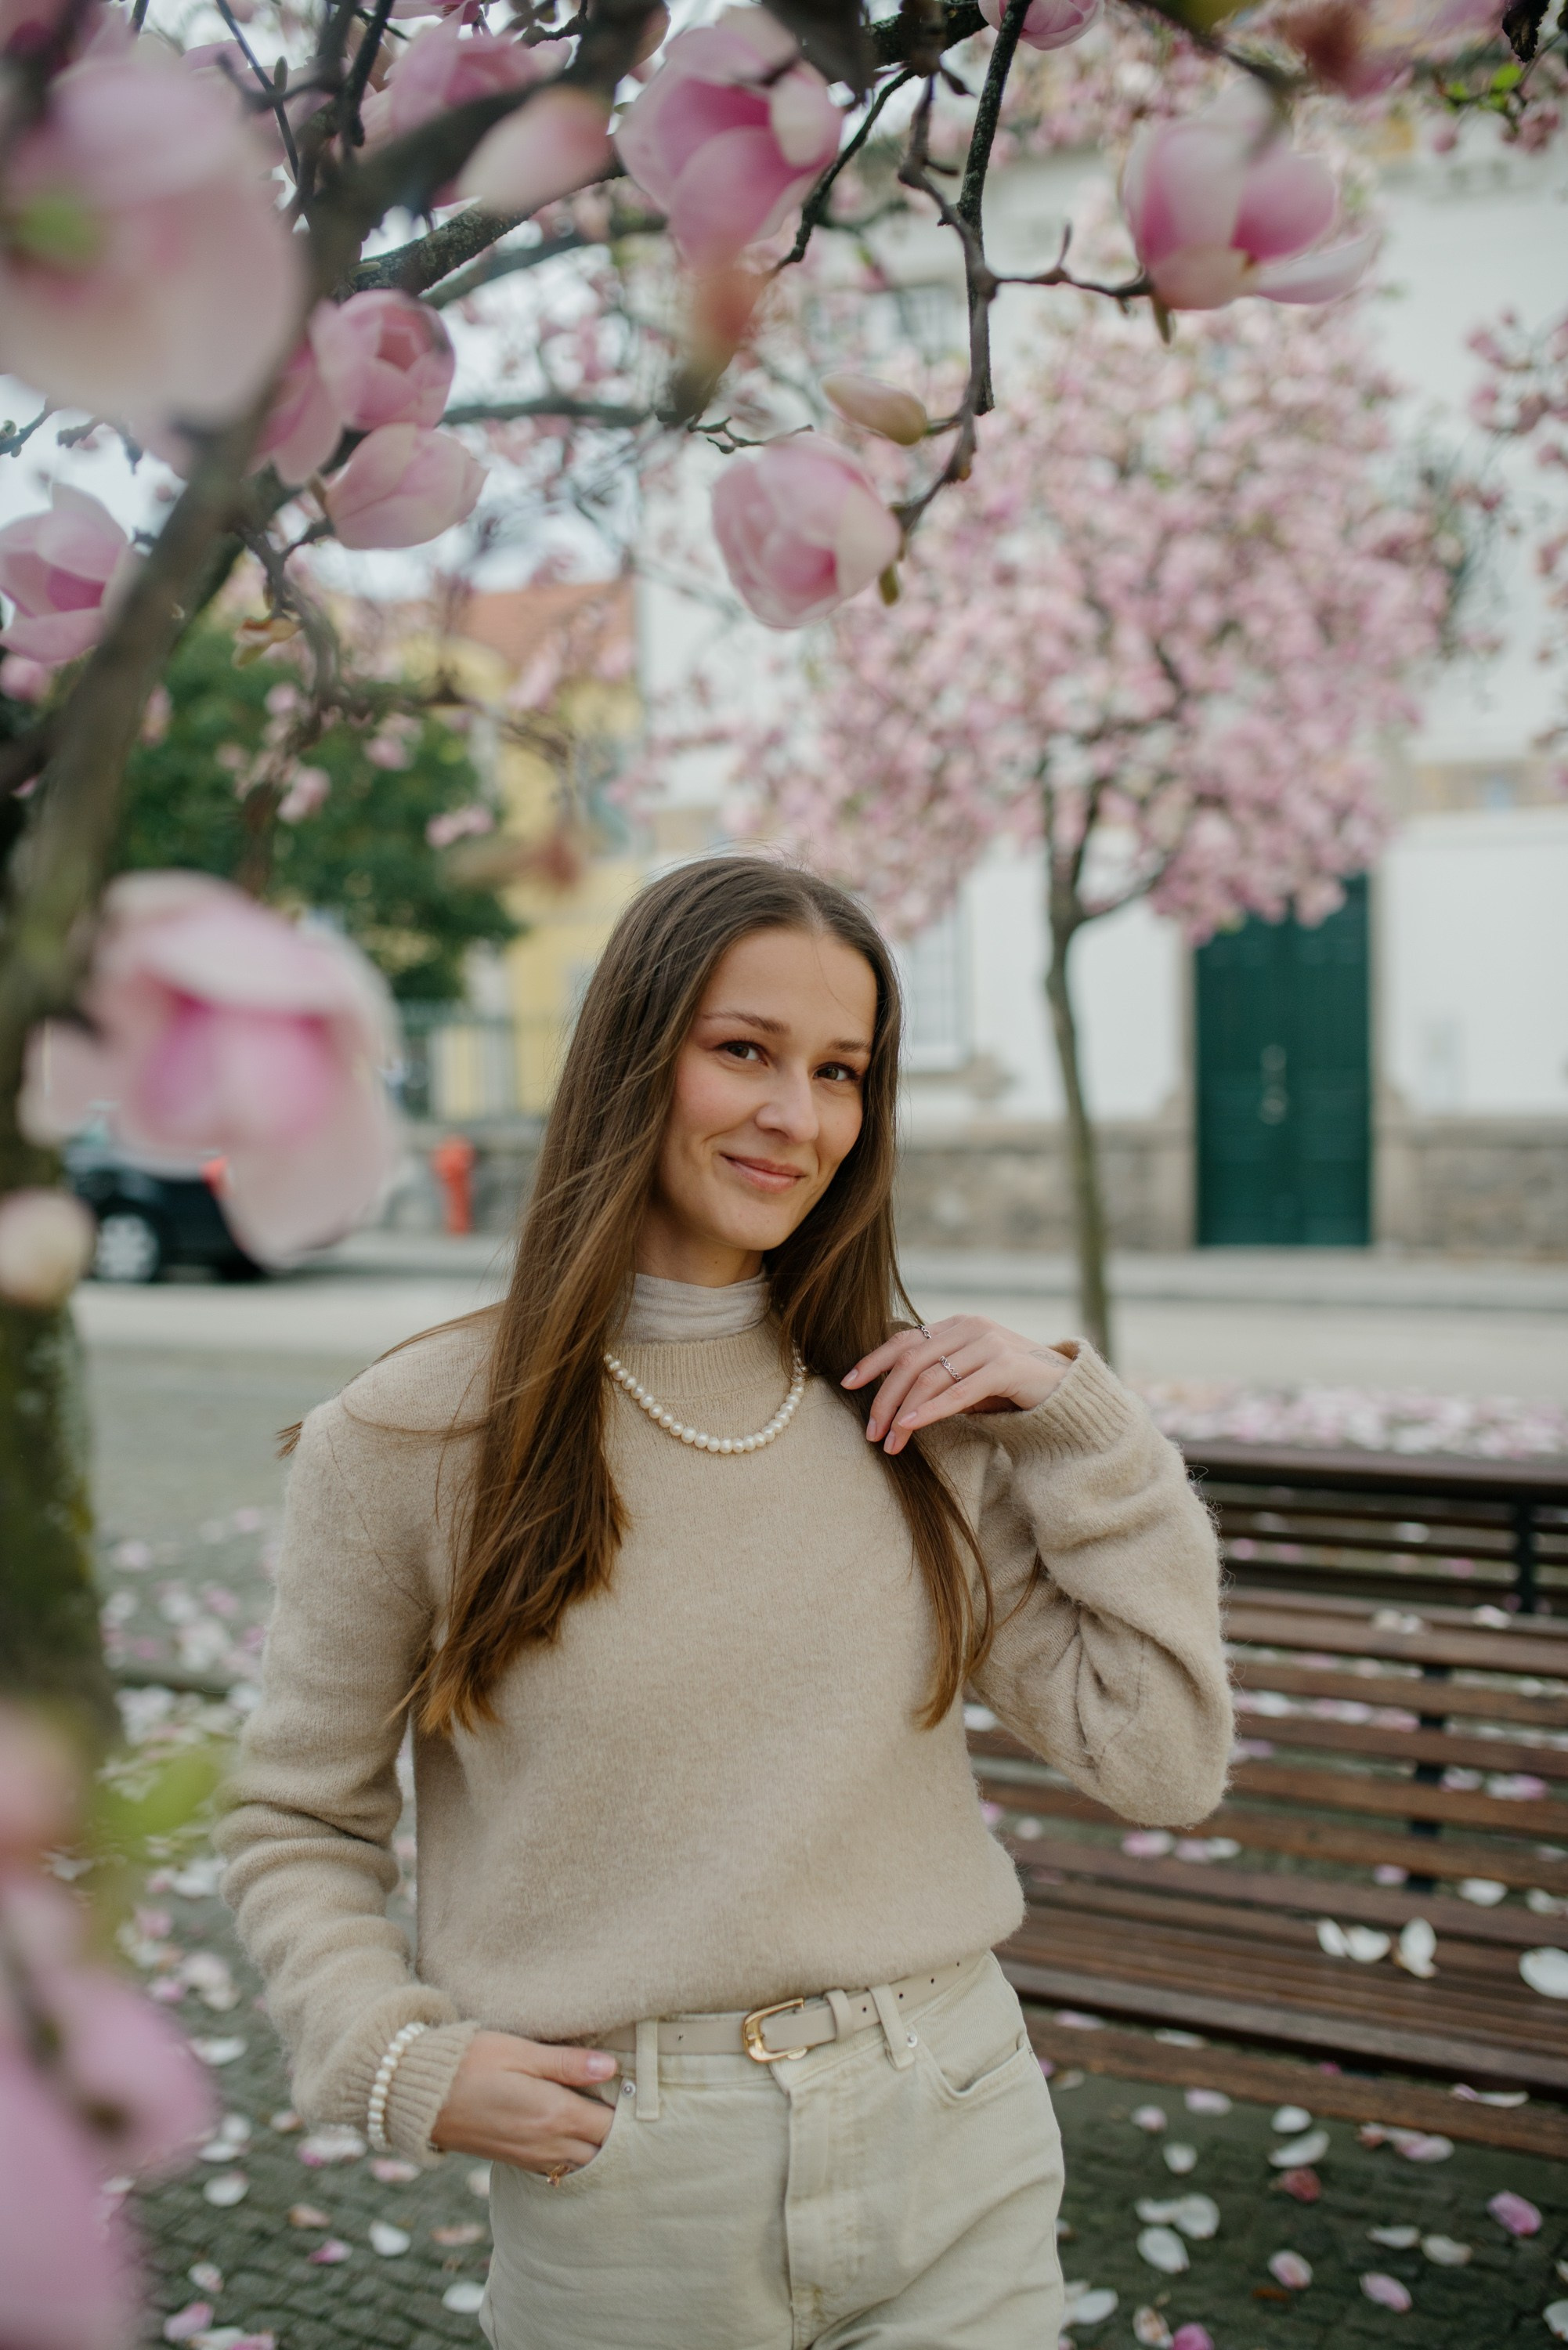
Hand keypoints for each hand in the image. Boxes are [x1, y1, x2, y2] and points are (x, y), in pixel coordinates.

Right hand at [429, 2030, 618, 2173]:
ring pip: (582, 2164)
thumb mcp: (520, 2052)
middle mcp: (546, 2144)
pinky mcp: (516, 2161)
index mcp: (552, 2114)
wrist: (420, 2096)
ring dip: (599, 2148)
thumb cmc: (470, 2063)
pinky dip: (576, 2157)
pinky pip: (559, 2169)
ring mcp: (530, 2157)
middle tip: (633, 2110)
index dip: (630, 2113)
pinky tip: (577, 2135)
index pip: (610, 2126)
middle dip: (620, 2136)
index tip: (640, 2092)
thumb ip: (567, 2063)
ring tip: (608, 2120)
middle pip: (602, 2151)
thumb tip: (611, 2067)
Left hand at [843, 1316, 1073, 1455]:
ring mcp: (990, 1344)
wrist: (1067, 1391)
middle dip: (883, 1397)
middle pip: (910, 1360)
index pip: (904, 1339)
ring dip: (903, 1412)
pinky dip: (930, 1410)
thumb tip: (889, 1397)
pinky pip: (959, 1392)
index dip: (872, 1361)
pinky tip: (911, 1425)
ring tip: (889, 1442)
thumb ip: (938, 1374)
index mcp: (957, 1325)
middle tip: (870, 1432)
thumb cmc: (1012, 1387)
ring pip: (930, 1377)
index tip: (846, 1384)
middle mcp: (971, 1327)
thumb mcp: (969, 1375)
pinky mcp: (1007, 1368)